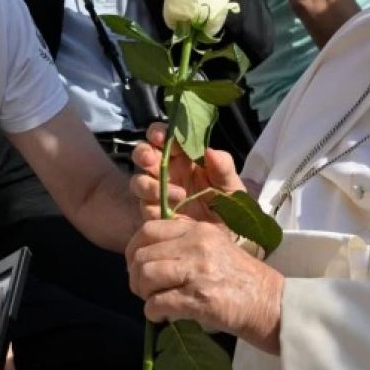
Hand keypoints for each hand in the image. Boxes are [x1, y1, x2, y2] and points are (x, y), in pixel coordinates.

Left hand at [126, 217, 283, 353]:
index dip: (134, 250)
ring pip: (145, 277)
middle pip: (142, 255)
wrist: (273, 304)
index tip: (137, 265)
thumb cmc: (244, 279)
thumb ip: (185, 246)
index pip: (148, 229)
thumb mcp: (216, 248)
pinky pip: (157, 304)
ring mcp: (198, 271)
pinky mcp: (199, 299)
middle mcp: (196, 245)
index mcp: (199, 230)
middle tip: (144, 290)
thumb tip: (149, 258)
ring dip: (143, 294)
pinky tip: (163, 316)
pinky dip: (153, 313)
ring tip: (154, 302)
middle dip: (135, 276)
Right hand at [130, 122, 244, 222]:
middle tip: (150, 158)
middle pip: (143, 154)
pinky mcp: (154, 212)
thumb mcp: (231, 183)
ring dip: (150, 183)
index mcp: (183, 156)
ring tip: (179, 193)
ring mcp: (157, 192)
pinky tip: (176, 204)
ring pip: (138, 180)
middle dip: (143, 153)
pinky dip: (156, 202)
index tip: (160, 137)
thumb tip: (209, 151)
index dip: (158, 133)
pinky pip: (144, 204)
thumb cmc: (228, 203)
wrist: (227, 236)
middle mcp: (166, 171)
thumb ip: (223, 165)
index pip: (163, 137)